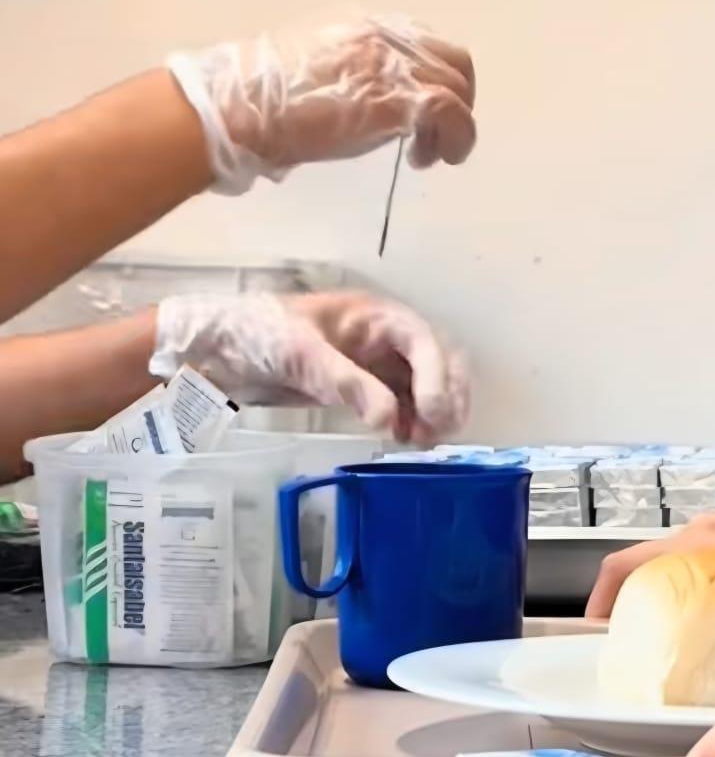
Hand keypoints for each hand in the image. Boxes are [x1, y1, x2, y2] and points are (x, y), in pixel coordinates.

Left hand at [150, 290, 467, 442]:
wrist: (224, 349)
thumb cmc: (262, 336)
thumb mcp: (303, 355)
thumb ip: (348, 383)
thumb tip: (391, 419)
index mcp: (375, 316)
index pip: (424, 341)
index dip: (438, 376)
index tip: (432, 413)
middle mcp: (385, 336)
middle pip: (439, 360)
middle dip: (447, 394)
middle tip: (437, 432)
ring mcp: (377, 361)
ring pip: (427, 383)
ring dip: (434, 411)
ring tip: (421, 441)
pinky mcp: (365, 384)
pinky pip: (405, 400)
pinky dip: (413, 419)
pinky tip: (404, 437)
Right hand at [168, 14, 475, 193]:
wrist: (242, 109)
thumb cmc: (260, 102)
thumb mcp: (311, 73)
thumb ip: (343, 79)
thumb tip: (356, 110)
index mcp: (362, 25)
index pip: (420, 42)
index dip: (428, 79)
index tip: (415, 115)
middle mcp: (385, 35)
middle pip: (451, 59)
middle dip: (455, 100)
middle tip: (433, 137)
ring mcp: (394, 64)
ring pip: (458, 85)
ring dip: (453, 125)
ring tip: (427, 155)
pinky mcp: (398, 97)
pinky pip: (454, 113)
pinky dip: (456, 139)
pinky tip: (434, 159)